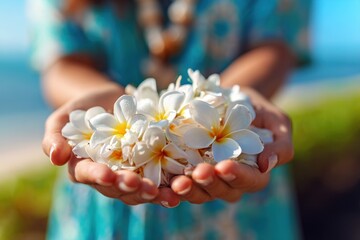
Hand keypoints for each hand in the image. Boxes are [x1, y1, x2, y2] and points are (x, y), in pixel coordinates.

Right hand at [42, 87, 180, 206]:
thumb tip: (55, 158)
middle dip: (128, 188)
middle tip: (140, 184)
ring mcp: (129, 173)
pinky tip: (180, 188)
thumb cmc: (84, 109)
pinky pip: (158, 180)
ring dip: (151, 194)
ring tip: (166, 194)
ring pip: (139, 190)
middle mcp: (107, 176)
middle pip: (116, 189)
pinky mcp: (149, 167)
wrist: (112, 101)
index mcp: (84, 167)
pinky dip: (168, 186)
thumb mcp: (64, 117)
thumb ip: (55, 136)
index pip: (88, 175)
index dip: (97, 176)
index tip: (108, 174)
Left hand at [171, 87, 292, 203]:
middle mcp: (231, 181)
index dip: (238, 176)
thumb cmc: (254, 109)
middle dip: (210, 183)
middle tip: (198, 173)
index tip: (224, 166)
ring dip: (189, 190)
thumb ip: (280, 143)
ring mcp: (209, 179)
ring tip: (177, 183)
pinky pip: (181, 184)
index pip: (251, 180)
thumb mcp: (275, 120)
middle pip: (223, 191)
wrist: (226, 100)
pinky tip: (160, 185)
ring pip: (200, 193)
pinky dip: (170, 188)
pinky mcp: (188, 172)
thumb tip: (266, 164)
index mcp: (255, 172)